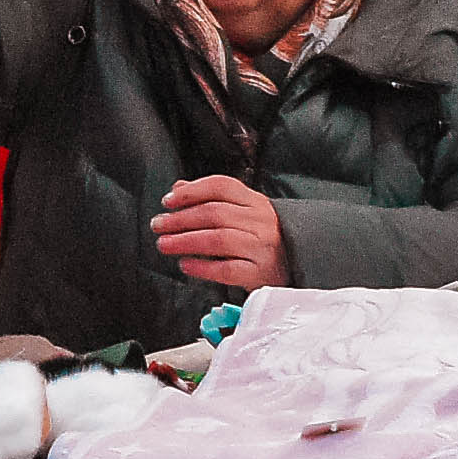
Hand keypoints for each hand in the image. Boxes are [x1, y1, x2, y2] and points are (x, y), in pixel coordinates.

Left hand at [151, 177, 288, 290]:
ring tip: (164, 244)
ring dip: (185, 241)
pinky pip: (227, 269)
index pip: (221, 186)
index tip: (168, 201)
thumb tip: (177, 188)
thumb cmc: (263, 239)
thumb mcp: (244, 213)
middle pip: (214, 213)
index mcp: (256, 202)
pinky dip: (202, 267)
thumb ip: (212, 199)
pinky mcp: (261, 273)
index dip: (191, 191)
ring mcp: (262, 247)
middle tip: (158, 225)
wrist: (299, 267)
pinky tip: (185, 264)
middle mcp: (260, 221)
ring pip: (218, 240)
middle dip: (180, 219)